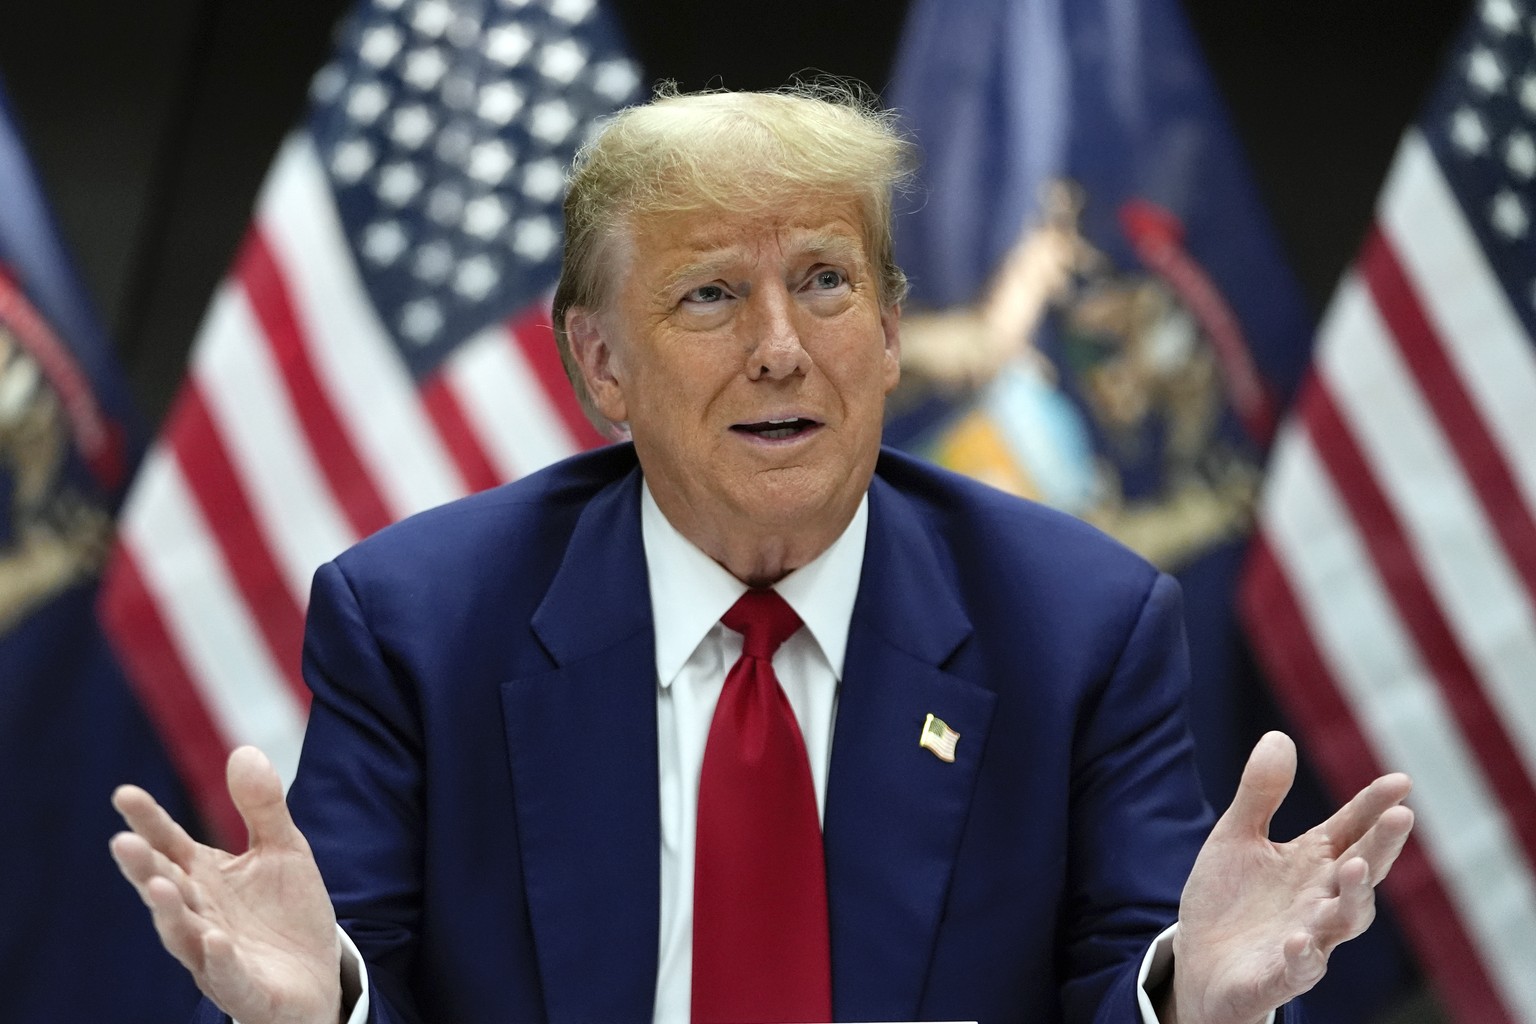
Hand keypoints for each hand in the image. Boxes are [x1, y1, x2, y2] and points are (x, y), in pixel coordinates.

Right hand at [110, 747, 343, 1023]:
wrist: (318, 976)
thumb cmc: (287, 912)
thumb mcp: (283, 849)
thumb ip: (262, 805)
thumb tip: (243, 750)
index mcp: (205, 877)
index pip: (170, 844)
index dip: (149, 821)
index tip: (124, 793)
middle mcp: (200, 914)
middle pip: (166, 888)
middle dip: (145, 868)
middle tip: (124, 842)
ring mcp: (216, 954)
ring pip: (184, 934)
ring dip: (170, 912)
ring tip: (158, 886)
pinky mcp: (243, 986)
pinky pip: (226, 974)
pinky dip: (218, 958)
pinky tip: (215, 938)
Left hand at [1165, 731, 1413, 1023]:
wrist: (1198, 966)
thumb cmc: (1229, 900)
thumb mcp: (1236, 837)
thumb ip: (1260, 793)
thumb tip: (1279, 736)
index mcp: (1312, 863)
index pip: (1351, 830)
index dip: (1374, 806)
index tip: (1401, 781)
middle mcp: (1318, 901)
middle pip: (1360, 873)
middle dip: (1381, 847)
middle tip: (1402, 817)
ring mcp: (1303, 941)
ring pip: (1341, 923)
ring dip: (1352, 898)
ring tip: (1354, 867)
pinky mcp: (1276, 977)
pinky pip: (1297, 971)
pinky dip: (1303, 957)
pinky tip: (1299, 940)